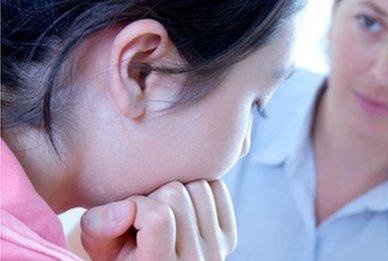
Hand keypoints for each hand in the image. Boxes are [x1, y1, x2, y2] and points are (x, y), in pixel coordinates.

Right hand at [80, 180, 236, 260]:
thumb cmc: (121, 255)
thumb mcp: (98, 247)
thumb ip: (99, 226)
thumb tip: (128, 207)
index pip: (158, 216)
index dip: (136, 204)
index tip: (128, 216)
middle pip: (178, 193)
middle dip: (155, 195)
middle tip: (146, 213)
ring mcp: (216, 251)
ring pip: (199, 187)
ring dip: (178, 190)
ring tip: (163, 209)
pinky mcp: (229, 238)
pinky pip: (217, 189)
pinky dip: (198, 190)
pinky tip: (183, 208)